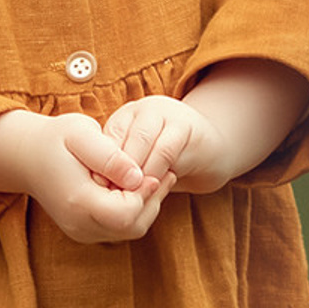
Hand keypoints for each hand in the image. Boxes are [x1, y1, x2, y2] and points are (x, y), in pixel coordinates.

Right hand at [26, 112, 169, 243]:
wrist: (26, 156)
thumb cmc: (56, 138)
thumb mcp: (81, 133)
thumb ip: (110, 155)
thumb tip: (138, 177)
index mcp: (77, 201)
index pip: (126, 213)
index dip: (146, 194)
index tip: (156, 170)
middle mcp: (79, 224)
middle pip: (131, 227)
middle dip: (152, 201)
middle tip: (166, 174)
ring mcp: (81, 231)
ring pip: (128, 231)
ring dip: (146, 207)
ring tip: (157, 178)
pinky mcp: (84, 230)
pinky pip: (118, 228)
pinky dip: (133, 211)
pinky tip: (138, 187)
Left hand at [100, 94, 232, 196]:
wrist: (211, 152)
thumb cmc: (168, 162)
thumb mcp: (141, 162)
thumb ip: (122, 168)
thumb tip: (97, 189)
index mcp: (125, 117)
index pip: (104, 140)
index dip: (100, 169)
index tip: (99, 193)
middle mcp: (143, 110)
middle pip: (120, 139)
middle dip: (116, 173)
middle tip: (115, 197)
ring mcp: (164, 113)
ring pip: (140, 142)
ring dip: (136, 173)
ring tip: (134, 195)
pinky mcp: (185, 125)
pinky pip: (164, 149)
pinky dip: (156, 171)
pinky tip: (156, 186)